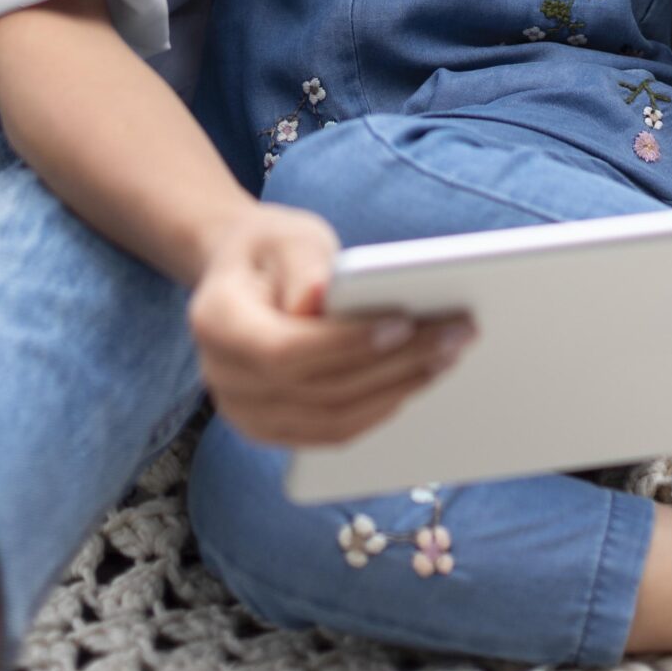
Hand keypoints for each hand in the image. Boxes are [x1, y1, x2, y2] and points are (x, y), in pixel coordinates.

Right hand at [188, 203, 473, 446]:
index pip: (286, 351)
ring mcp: (246, 415)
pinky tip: (419, 378)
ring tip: (447, 356)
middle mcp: (224, 379)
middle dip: (395, 365)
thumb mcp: (285, 235)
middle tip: (455, 335)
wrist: (244, 278)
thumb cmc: (271, 249)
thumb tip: (321, 300)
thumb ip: (303, 263)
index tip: (404, 323)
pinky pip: (333, 434)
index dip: (347, 344)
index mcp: (216, 322)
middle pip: (320, 390)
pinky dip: (381, 410)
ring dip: (398, 392)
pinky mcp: (276, 431)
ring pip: (332, 422)